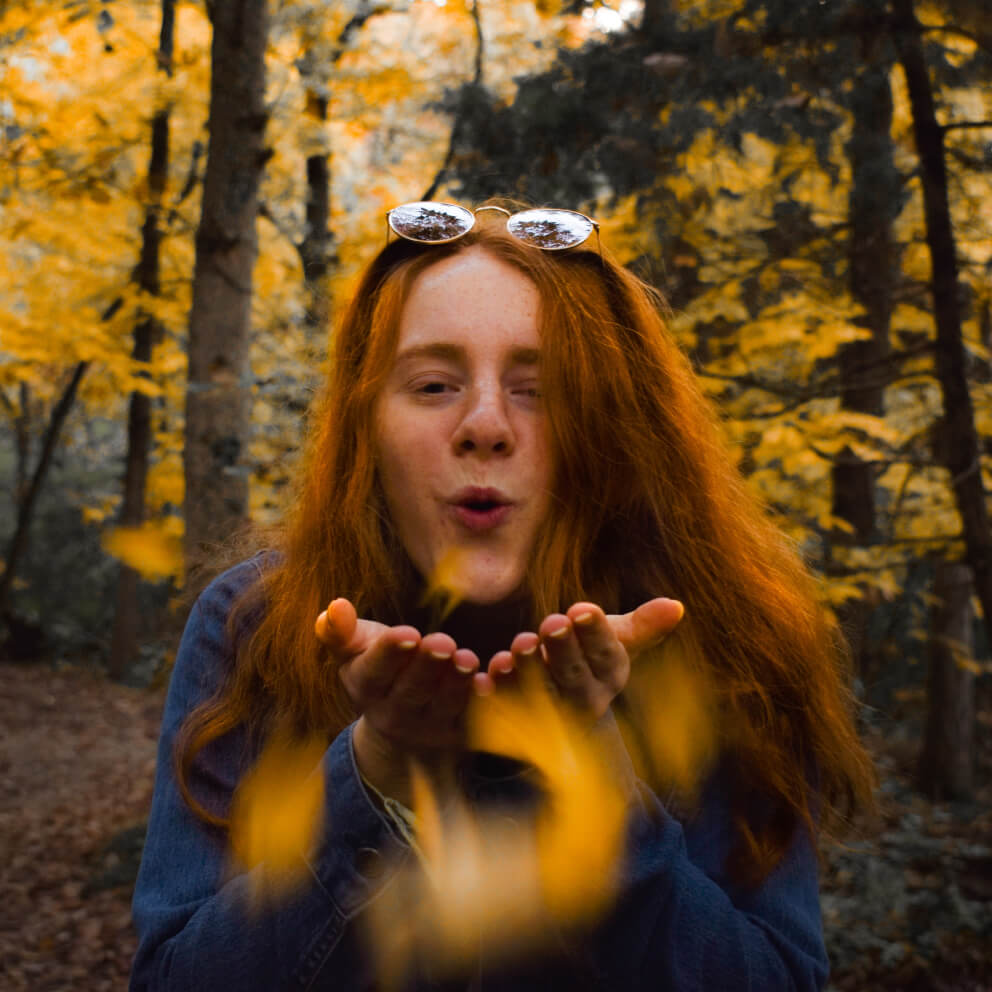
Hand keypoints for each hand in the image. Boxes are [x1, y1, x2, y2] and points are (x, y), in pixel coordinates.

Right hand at [315, 598, 479, 802]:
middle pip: (413, 691)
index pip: (375, 672)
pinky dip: (493, 698)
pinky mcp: (464, 735)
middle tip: (443, 643)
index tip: (407, 633)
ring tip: (468, 660)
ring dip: (459, 684)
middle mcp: (396, 714)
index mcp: (367, 688)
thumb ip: (341, 632)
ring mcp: (432, 728)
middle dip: (428, 667)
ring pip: (448, 706)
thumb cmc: (381, 672)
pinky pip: (481, 716)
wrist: (404, 728)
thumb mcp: (357, 653)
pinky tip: (500, 677)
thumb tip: (334, 606)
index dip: (390, 654)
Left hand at [475, 598, 683, 719]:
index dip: (595, 634)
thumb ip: (642, 625)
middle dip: (562, 650)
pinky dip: (495, 695)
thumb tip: (676, 606)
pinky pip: (503, 712)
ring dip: (527, 671)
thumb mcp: (616, 639)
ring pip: (538, 696)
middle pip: (574, 677)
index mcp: (610, 675)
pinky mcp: (514, 723)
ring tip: (519, 645)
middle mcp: (583, 701)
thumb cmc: (588, 656)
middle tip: (551, 621)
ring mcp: (548, 716)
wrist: (561, 705)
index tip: (582, 608)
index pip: (607, 656)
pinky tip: (485, 676)